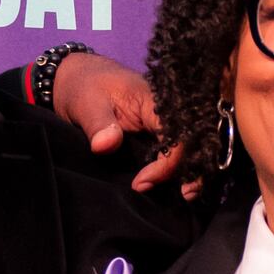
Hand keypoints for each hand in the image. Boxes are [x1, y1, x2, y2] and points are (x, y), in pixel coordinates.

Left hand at [47, 52, 196, 195]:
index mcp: (154, 101)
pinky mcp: (160, 130)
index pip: (176, 133)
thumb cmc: (84, 87)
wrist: (80, 78)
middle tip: (183, 195)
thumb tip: (105, 146)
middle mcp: (167, 111)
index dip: (167, 162)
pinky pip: (178, 149)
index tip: (140, 183)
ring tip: (183, 195)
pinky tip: (176, 186)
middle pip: (192, 141)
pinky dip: (180, 168)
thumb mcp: (86, 103)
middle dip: (192, 170)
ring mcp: (166, 121)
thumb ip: (98, 124)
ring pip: (190, 147)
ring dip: (190, 171)